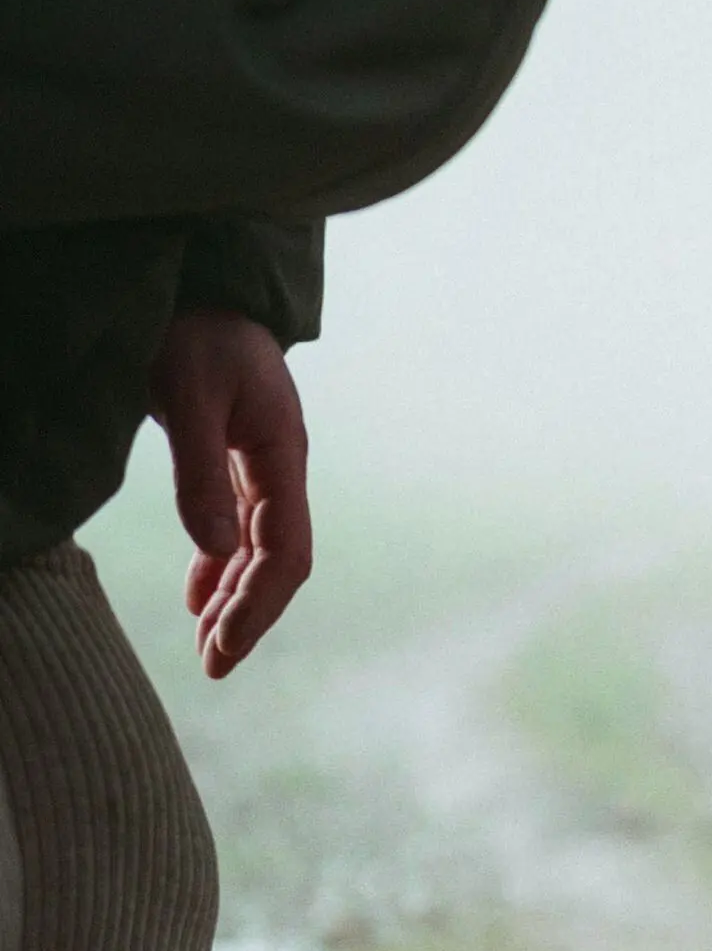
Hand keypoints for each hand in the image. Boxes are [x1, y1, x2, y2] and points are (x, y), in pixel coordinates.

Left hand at [145, 309, 312, 676]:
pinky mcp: (238, 460)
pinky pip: (237, 528)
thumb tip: (218, 551)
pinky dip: (220, 566)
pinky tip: (200, 597)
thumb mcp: (187, 394)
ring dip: (233, 599)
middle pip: (277, 563)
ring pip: (256, 551)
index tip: (224, 645)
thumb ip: (201, 473)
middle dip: (248, 617)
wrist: (198, 284)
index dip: (259, 605)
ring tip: (206, 645)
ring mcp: (262, 465)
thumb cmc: (192, 330)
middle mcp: (281, 468)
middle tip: (214, 666)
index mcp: (283, 455)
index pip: (285, 552)